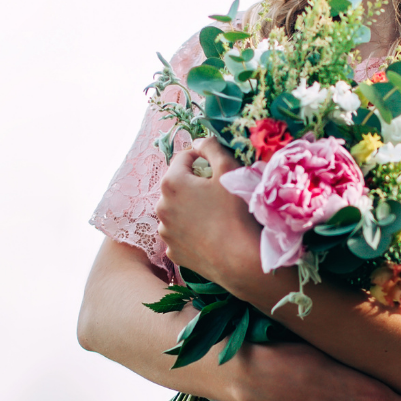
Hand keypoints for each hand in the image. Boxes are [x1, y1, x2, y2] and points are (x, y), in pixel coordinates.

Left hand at [157, 138, 260, 282]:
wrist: (240, 259)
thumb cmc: (236, 212)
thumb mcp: (229, 170)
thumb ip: (212, 148)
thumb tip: (200, 140)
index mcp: (172, 183)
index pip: (183, 158)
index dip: (201, 158)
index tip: (216, 165)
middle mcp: (161, 206)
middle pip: (177, 186)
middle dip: (194, 185)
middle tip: (217, 193)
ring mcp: (165, 232)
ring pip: (177, 211)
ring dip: (190, 208)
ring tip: (213, 216)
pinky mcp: (172, 251)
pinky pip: (179, 234)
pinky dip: (190, 231)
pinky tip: (209, 235)